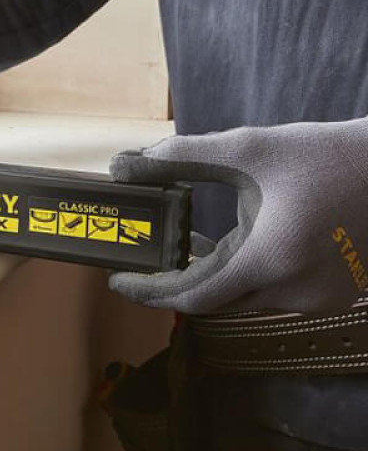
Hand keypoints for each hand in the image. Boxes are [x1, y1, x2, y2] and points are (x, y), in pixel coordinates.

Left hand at [108, 120, 367, 315]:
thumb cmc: (325, 157)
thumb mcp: (247, 149)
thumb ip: (179, 158)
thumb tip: (123, 165)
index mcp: (271, 259)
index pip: (193, 296)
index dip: (149, 292)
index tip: (118, 279)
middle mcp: (296, 291)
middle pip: (215, 301)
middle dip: (175, 281)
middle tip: (145, 258)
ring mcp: (318, 299)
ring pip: (243, 300)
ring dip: (212, 276)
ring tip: (184, 245)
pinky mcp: (332, 295)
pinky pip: (272, 295)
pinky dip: (244, 276)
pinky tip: (232, 246)